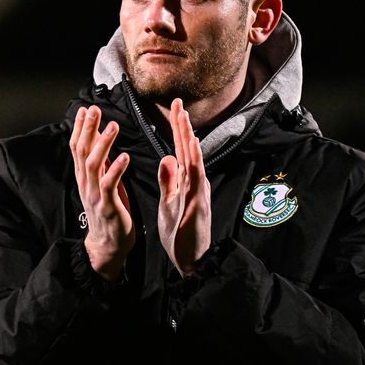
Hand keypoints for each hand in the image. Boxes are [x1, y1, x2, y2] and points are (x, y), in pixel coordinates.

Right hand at [70, 105, 133, 281]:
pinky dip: (116, 169)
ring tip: (113, 126)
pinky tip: (124, 156)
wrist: (108, 245)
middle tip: (95, 110)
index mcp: (85, 177)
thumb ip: (100, 164)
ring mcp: (95, 194)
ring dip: (103, 144)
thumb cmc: (109, 213)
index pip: (78, 148)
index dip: (80, 128)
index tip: (86, 109)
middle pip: (82, 151)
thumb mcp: (102, 184)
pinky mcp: (107, 206)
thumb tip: (100, 141)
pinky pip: (109, 185)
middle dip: (88, 129)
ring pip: (94, 164)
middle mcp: (86, 183)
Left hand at [157, 98, 210, 276]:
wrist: (191, 261)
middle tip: (178, 103)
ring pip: (195, 162)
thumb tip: (166, 158)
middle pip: (189, 151)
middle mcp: (196, 184)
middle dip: (183, 126)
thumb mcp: (170, 202)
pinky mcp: (197, 208)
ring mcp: (198, 195)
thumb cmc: (181, 233)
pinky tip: (189, 152)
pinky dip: (193, 166)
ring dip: (189, 141)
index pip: (181, 150)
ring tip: (183, 120)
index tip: (175, 108)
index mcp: (188, 182)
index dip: (178, 129)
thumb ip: (169, 180)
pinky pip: (195, 183)